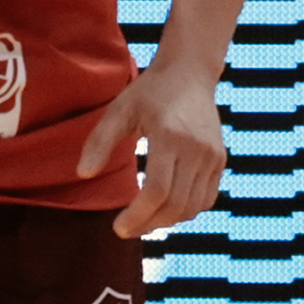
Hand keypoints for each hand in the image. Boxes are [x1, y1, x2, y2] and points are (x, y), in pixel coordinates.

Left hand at [77, 60, 224, 238]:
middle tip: (126, 230)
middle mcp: (196, 150)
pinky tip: (166, 209)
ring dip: (167, 222)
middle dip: (149, 225)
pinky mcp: (220, 160)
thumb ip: (99, 141)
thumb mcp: (119, 110)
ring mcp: (212, 156)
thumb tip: (83, 174)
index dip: (138, 215)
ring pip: (193, 207)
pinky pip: (206, 199)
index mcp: (170, 136)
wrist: (190, 74)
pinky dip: (186, 211)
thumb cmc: (149, 92)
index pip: (157, 190)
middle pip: (175, 205)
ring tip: (143, 221)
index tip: (118, 227)